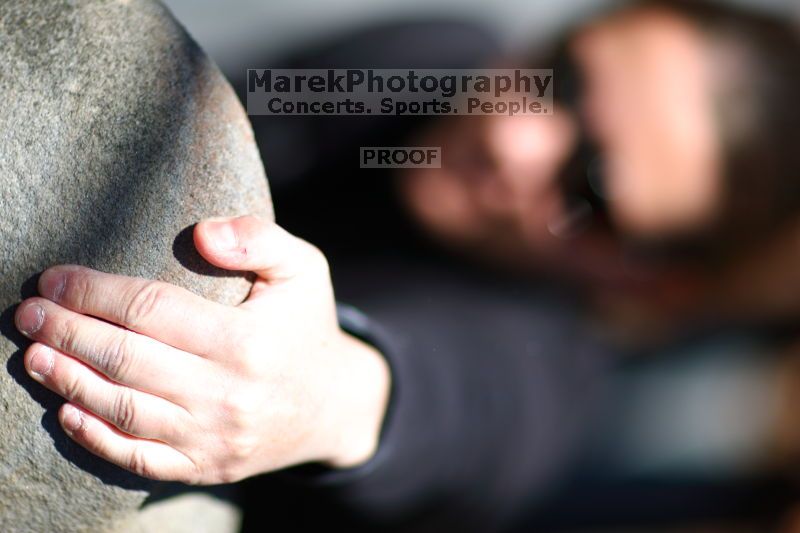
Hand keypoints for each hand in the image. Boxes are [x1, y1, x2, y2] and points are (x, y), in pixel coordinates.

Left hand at [14, 216, 389, 483]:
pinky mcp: (207, 466)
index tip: (55, 278)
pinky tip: (67, 412)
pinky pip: (140, 459)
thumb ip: (259, 239)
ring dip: (69, 382)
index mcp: (247, 341)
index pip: (151, 309)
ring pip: (124, 410)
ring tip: (33, 356)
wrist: (333, 405)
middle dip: (67, 332)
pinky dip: (97, 438)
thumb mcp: (305, 268)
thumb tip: (201, 234)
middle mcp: (228, 394)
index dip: (94, 292)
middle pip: (126, 360)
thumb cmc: (307, 327)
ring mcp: (214, 437)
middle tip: (27, 313)